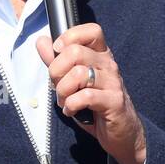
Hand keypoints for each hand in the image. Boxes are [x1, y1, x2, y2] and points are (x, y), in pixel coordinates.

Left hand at [36, 24, 146, 163]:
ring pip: (78, 74)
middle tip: (58, 86)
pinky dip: (71, 105)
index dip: (70, 36)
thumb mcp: (73, 82)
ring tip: (64, 101)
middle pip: (75, 52)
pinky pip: (85, 96)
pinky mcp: (114, 101)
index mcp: (100, 55)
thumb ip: (57, 61)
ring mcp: (113, 82)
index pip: (91, 30)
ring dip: (62, 91)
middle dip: (56, 71)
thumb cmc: (97, 106)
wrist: (122, 133)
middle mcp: (109, 65)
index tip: (58, 50)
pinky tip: (72, 111)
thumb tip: (42, 41)